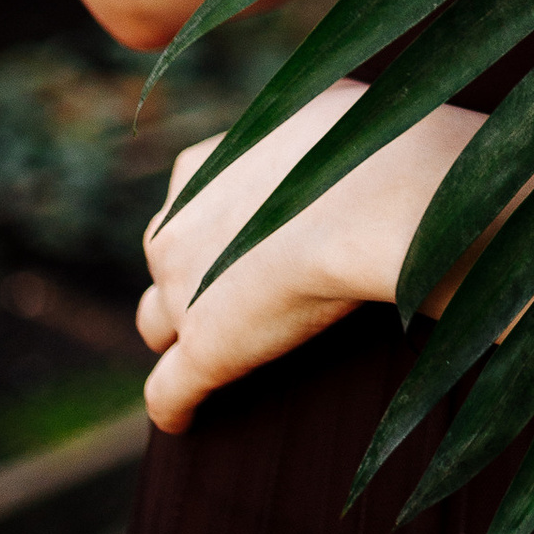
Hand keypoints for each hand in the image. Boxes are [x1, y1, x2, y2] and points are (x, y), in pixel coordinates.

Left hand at [137, 84, 476, 430]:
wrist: (377, 196)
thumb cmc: (367, 143)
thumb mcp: (327, 110)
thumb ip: (309, 128)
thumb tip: (341, 125)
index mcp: (199, 171)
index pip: (185, 205)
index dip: (210, 227)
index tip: (241, 240)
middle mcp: (175, 229)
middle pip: (164, 264)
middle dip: (188, 279)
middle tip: (232, 295)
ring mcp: (184, 294)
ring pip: (157, 325)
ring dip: (179, 337)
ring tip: (207, 356)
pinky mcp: (206, 350)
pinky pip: (168, 393)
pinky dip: (177, 409)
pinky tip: (188, 422)